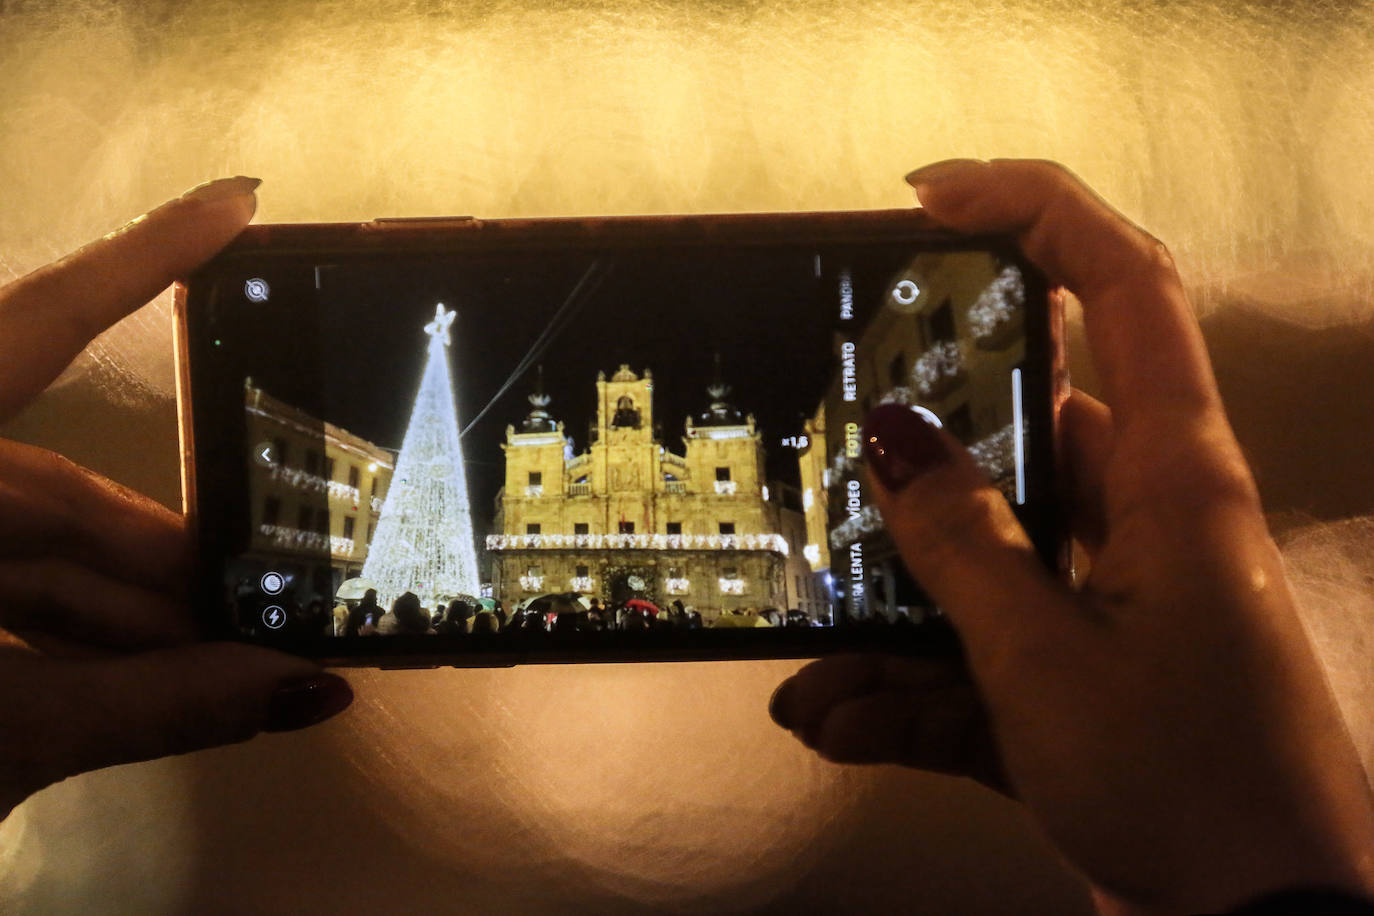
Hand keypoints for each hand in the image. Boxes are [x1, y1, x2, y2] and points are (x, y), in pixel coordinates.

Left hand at [0, 178, 351, 821]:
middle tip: (264, 596)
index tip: (238, 203)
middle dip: (160, 554)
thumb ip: (160, 707)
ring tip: (223, 658)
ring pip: (15, 554)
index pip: (32, 328)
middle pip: (47, 489)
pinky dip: (58, 637)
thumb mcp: (1, 735)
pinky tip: (141, 674)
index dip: (142, 262)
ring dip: (119, 611)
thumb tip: (312, 691)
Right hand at [770, 160, 1373, 911]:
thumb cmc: (1200, 790)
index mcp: (1173, 478)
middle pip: (1018, 433)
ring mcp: (1110, 600)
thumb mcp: (1048, 658)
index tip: (929, 200)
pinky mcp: (1081, 675)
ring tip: (815, 660)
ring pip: (979, 560)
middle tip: (830, 464)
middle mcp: (1143, 522)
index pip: (1121, 287)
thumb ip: (963, 543)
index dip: (1033, 213)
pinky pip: (976, 653)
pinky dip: (907, 690)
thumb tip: (895, 440)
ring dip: (893, 612)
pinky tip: (835, 723)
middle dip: (914, 460)